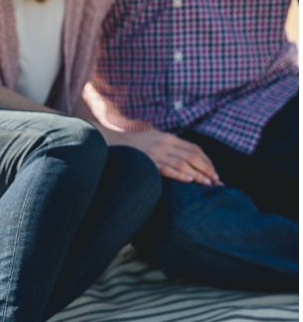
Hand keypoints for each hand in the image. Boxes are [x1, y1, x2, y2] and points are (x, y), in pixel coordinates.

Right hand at [107, 128, 221, 185]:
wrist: (106, 141)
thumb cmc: (128, 144)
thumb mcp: (149, 138)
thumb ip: (163, 144)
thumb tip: (176, 154)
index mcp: (166, 137)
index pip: (193, 148)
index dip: (206, 160)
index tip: (214, 172)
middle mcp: (163, 143)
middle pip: (192, 156)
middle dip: (207, 169)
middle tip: (216, 181)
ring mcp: (155, 152)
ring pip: (183, 163)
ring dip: (197, 174)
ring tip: (207, 184)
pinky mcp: (146, 161)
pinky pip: (166, 168)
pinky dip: (179, 174)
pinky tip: (189, 180)